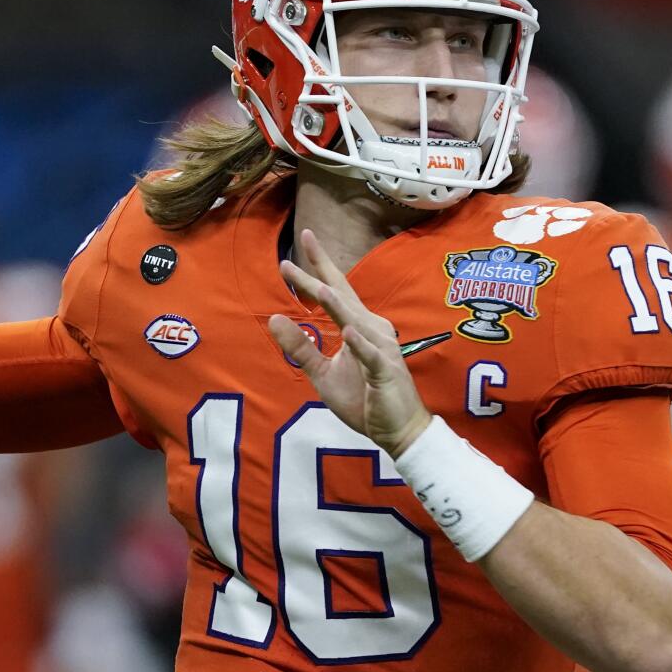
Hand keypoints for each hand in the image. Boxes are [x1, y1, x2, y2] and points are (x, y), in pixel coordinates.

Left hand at [268, 228, 431, 456]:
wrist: (398, 430)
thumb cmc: (364, 398)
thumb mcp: (322, 373)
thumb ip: (300, 347)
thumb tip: (273, 319)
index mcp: (357, 326)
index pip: (333, 293)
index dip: (313, 272)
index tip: (290, 254)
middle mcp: (371, 329)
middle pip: (342, 296)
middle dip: (322, 271)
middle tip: (305, 241)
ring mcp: (381, 349)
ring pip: (356, 321)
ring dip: (339, 305)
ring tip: (319, 288)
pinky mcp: (386, 372)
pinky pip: (371, 356)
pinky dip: (360, 344)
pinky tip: (347, 332)